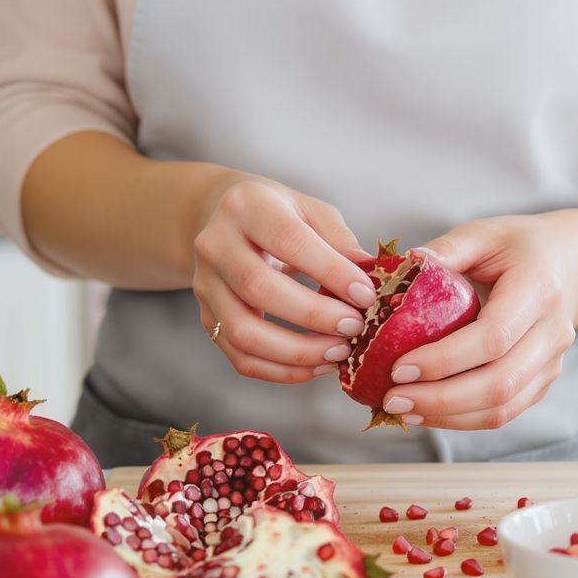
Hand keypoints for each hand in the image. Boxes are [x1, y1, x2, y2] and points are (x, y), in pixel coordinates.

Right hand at [191, 176, 377, 383]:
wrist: (226, 222)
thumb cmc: (278, 216)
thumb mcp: (311, 211)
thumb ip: (339, 241)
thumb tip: (372, 277)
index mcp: (246, 206)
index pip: (288, 240)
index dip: (329, 271)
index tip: (365, 295)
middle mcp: (215, 245)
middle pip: (258, 289)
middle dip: (314, 316)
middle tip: (355, 327)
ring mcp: (205, 286)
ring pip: (244, 332)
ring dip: (298, 352)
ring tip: (340, 352)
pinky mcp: (207, 319)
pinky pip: (241, 358)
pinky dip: (283, 371)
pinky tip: (318, 365)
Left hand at [381, 215, 577, 430]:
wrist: (572, 265)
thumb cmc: (520, 247)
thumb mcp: (485, 233)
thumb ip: (446, 249)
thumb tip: (402, 266)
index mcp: (538, 289)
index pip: (493, 337)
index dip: (445, 359)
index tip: (399, 368)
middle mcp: (552, 333)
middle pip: (499, 383)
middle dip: (441, 399)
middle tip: (392, 399)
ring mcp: (552, 363)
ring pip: (503, 407)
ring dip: (449, 417)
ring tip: (403, 411)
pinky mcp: (542, 382)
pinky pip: (505, 413)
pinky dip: (463, 420)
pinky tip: (427, 412)